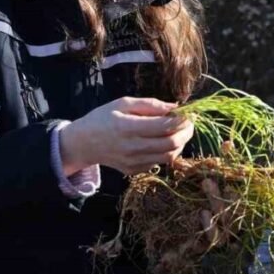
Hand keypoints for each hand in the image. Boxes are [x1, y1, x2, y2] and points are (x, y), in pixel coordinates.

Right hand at [59, 97, 192, 174]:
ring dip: (181, 143)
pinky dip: (168, 152)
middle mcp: (132, 147)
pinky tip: (164, 141)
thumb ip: (149, 104)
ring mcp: (133, 162)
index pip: (165, 126)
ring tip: (180, 132)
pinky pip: (159, 163)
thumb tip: (174, 107)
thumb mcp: (122, 103)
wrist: (83, 143)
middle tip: (189, 123)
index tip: (188, 113)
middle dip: (187, 132)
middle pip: (171, 143)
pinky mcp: (134, 171)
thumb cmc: (103, 118)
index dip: (182, 119)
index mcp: (127, 127)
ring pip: (170, 156)